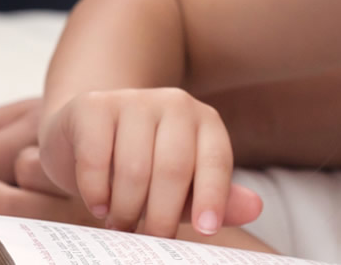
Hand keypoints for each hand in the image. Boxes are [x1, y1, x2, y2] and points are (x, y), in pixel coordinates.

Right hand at [37, 88, 259, 237]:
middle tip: (152, 240)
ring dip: (126, 209)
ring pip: (134, 168)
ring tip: (122, 226)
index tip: (206, 230)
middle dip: (162, 215)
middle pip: (174, 169)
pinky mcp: (94, 106)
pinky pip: (96, 159)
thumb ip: (217, 198)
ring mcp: (134, 100)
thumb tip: (254, 208)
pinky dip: (96, 192)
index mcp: (206, 122)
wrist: (87, 136)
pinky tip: (99, 206)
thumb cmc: (146, 166)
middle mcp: (175, 104)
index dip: (212, 197)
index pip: (216, 161)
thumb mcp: (185, 185)